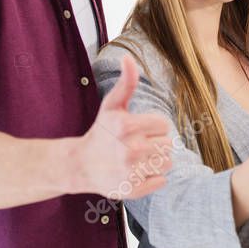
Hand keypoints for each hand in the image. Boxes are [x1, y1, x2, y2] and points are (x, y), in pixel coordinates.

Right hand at [72, 55, 172, 198]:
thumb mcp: (112, 105)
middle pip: (168, 144)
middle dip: (155, 143)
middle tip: (135, 145)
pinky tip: (137, 172)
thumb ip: (126, 82)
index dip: (152, 127)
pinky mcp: (132, 190)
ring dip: (156, 160)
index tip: (137, 130)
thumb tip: (128, 57)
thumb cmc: (101, 132)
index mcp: (128, 126)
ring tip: (137, 159)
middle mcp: (130, 149)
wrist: (80, 165)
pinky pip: (161, 181)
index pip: (164, 125)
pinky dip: (153, 178)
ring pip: (167, 163)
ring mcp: (131, 172)